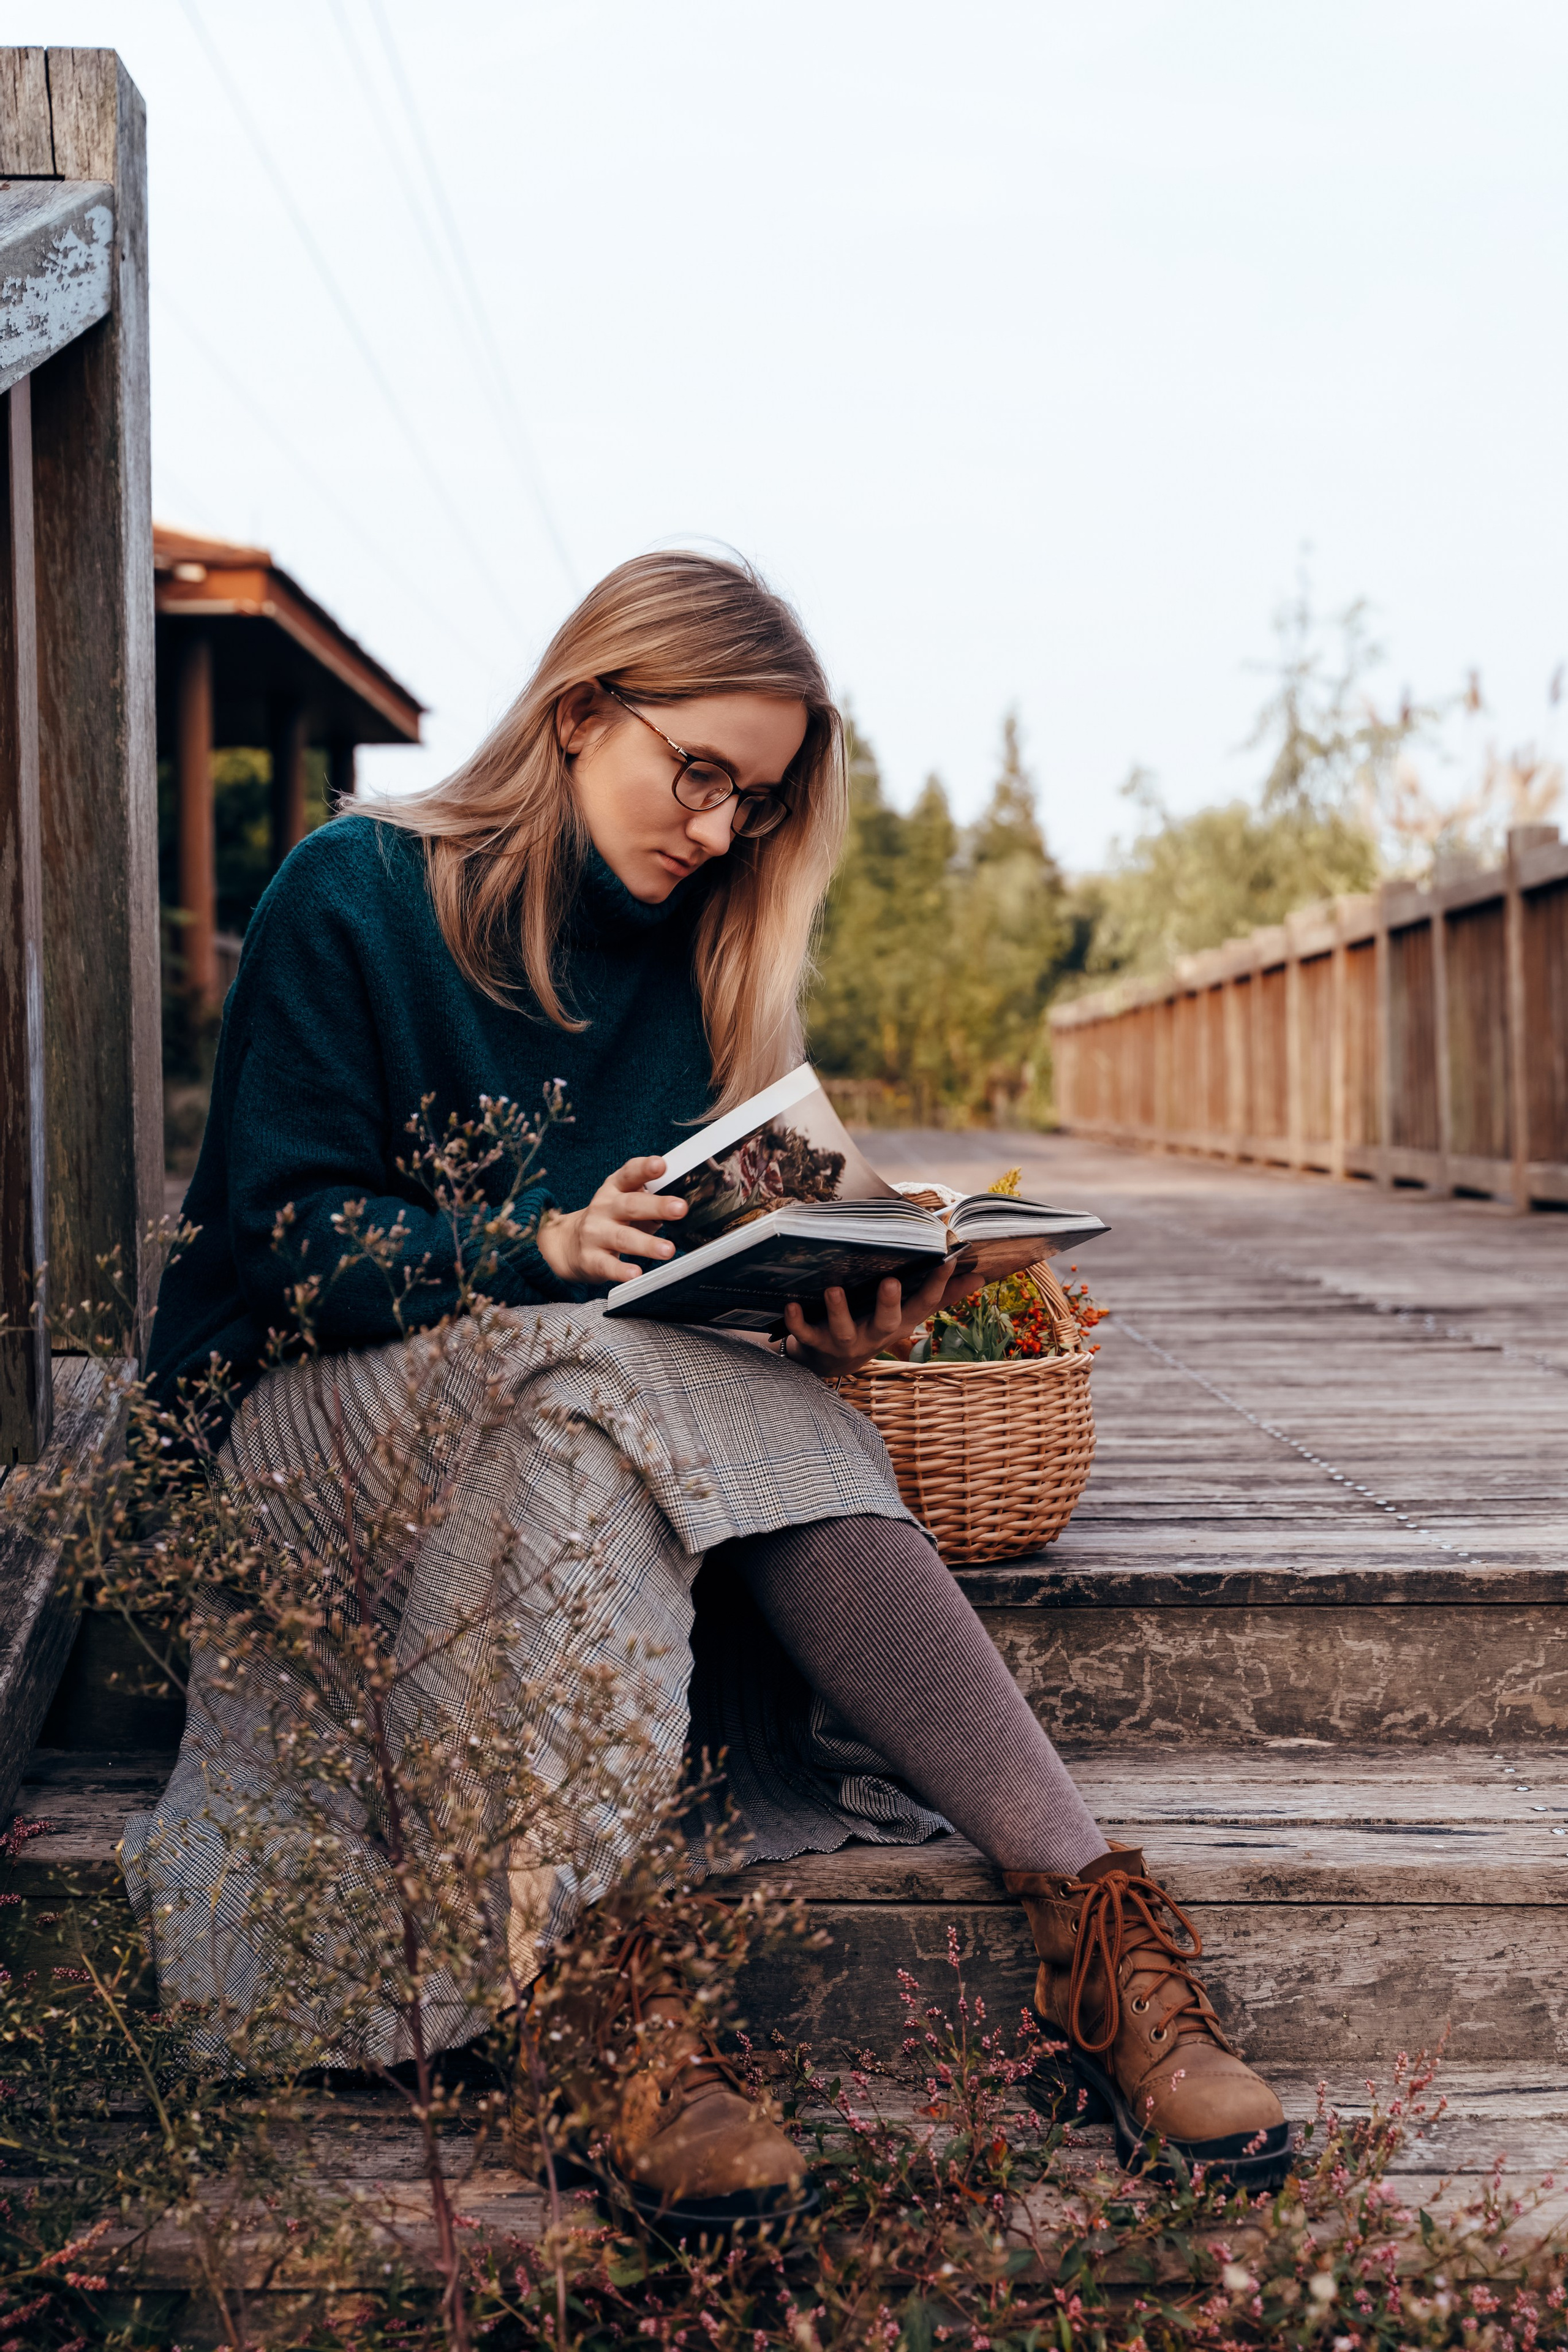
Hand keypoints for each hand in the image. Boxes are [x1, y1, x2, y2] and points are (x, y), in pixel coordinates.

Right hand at [536, 1156, 686, 1285]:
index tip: (661, 1165)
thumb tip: (682, 1207)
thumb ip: (651, 1202)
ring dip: (647, 1244)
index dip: (645, 1168)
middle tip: (680, 1208)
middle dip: (657, 1206)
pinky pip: (607, 1265)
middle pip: (631, 1205)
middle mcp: (604, 1208)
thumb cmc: (609, 1220)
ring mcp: (595, 1234)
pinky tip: (635, 1274)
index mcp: (614, 1189)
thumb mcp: (625, 1203)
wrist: (568, 1244)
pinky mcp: (591, 1259)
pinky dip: (622, 1271)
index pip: (629, 1174)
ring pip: (623, 1238)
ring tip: (668, 1250)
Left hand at [782, 1257, 982, 1379]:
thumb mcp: (907, 1315)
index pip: (925, 1306)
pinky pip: (806, 1335)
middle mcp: (875, 1335)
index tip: (949, 1259)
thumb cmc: (873, 1326)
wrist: (829, 1363)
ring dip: (839, 1309)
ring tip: (834, 1289)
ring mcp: (846, 1342)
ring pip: (844, 1330)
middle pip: (888, 1323)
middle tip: (891, 1281)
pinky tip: (790, 1305)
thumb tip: (978, 1276)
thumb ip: (941, 1296)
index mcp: (899, 1323)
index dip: (939, 1285)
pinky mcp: (816, 1345)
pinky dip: (797, 1322)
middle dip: (890, 1304)